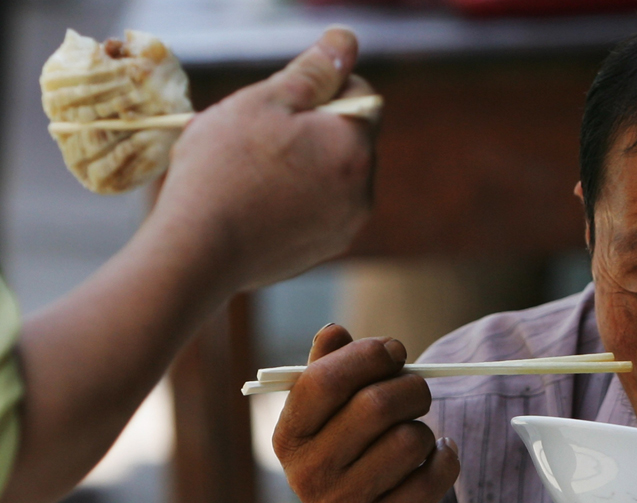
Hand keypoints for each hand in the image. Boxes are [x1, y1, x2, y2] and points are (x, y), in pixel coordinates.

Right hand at [152, 27, 376, 291]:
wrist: (198, 252)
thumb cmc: (223, 169)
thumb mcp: (263, 102)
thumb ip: (313, 71)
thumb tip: (346, 42)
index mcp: (354, 144)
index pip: (359, 92)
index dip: (320, 86)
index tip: (279, 101)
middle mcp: (364, 188)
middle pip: (347, 136)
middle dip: (312, 127)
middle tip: (258, 138)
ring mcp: (346, 224)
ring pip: (332, 173)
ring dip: (304, 163)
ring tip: (253, 173)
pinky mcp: (324, 250)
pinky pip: (319, 208)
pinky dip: (297, 198)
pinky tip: (256, 203)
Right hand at [274, 324, 460, 502]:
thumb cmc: (348, 461)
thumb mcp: (329, 419)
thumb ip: (329, 370)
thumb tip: (333, 331)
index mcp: (290, 437)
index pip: (324, 381)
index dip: (366, 355)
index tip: (394, 352)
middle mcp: (309, 474)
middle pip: (375, 405)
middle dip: (411, 387)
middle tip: (418, 390)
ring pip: (409, 439)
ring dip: (424, 429)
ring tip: (416, 437)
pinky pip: (434, 474)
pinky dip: (446, 457)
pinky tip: (436, 457)